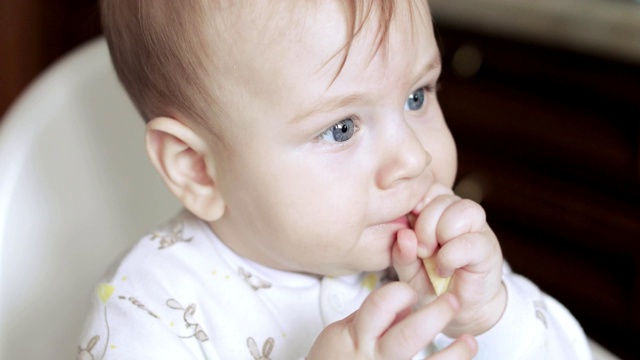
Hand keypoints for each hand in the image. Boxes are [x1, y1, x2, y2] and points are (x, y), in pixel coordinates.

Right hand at [307, 282, 476, 358]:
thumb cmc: (333, 359)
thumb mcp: (343, 332)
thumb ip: (374, 316)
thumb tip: (408, 302)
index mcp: (357, 337)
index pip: (381, 305)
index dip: (401, 292)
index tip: (412, 291)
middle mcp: (374, 358)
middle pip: (409, 334)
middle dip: (435, 315)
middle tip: (453, 302)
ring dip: (454, 354)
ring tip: (470, 342)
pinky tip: (460, 359)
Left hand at [392, 183, 506, 337]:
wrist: (462, 310)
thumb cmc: (432, 284)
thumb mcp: (408, 270)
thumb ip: (401, 254)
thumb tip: (403, 235)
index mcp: (438, 211)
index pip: (428, 187)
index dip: (416, 204)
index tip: (408, 226)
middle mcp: (459, 214)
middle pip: (441, 197)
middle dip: (424, 224)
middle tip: (421, 250)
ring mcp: (477, 229)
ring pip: (461, 209)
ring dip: (440, 233)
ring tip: (432, 256)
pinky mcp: (487, 248)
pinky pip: (468, 241)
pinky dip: (450, 257)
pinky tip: (444, 269)